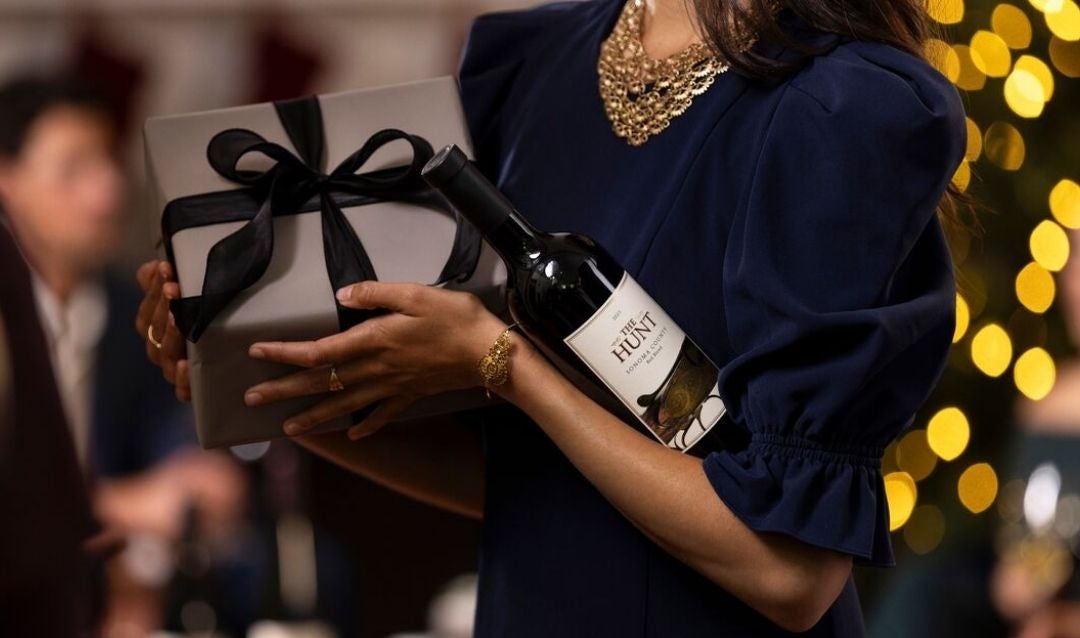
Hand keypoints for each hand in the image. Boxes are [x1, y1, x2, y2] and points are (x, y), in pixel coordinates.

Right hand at [134, 260, 189, 400]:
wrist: (233, 339)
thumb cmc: (202, 309)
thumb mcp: (182, 286)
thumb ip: (161, 276)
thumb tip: (157, 265)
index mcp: (154, 325)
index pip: (148, 308)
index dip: (154, 288)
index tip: (166, 268)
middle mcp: (160, 347)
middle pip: (155, 329)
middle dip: (164, 307)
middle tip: (174, 289)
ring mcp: (173, 367)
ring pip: (166, 353)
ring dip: (172, 335)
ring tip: (179, 319)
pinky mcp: (190, 386)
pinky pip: (180, 388)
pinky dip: (181, 378)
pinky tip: (184, 365)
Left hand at [244, 281, 508, 439]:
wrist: (490, 352)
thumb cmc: (455, 318)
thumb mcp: (415, 293)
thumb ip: (375, 294)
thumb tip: (343, 294)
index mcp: (374, 340)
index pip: (319, 351)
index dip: (285, 353)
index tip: (257, 352)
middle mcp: (377, 369)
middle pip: (323, 383)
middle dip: (285, 391)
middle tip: (251, 400)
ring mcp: (394, 386)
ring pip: (345, 405)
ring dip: (313, 417)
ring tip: (288, 428)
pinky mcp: (411, 395)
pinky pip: (382, 415)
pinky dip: (365, 427)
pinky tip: (352, 435)